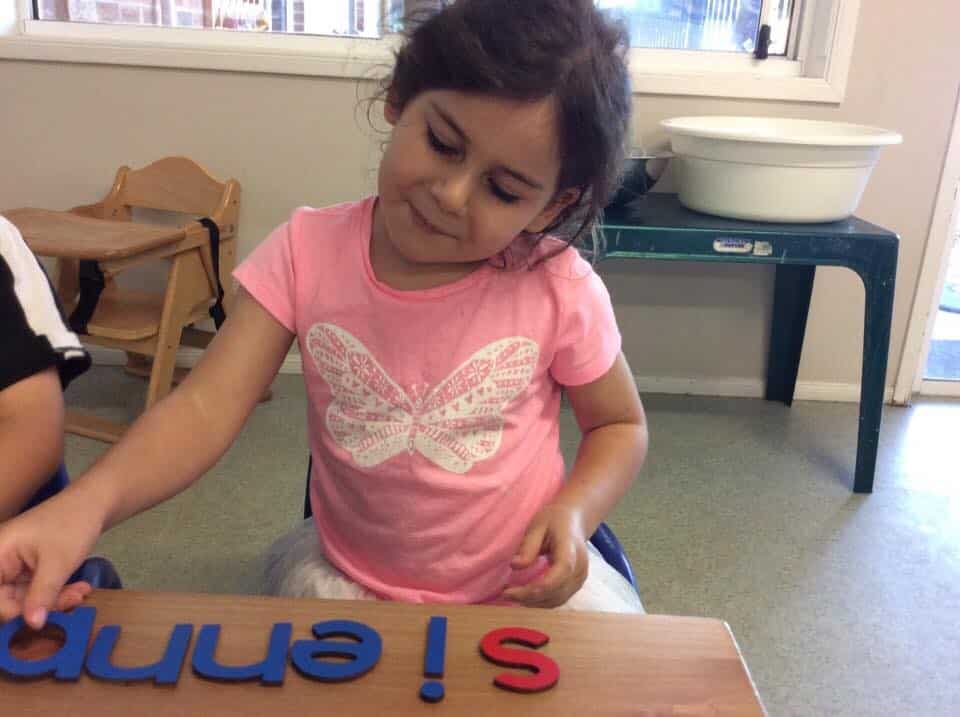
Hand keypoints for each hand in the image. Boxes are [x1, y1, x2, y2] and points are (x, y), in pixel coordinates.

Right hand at [0, 498, 101, 628]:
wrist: (92, 504)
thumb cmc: (71, 524)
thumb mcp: (58, 562)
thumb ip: (42, 595)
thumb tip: (31, 625)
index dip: (10, 610)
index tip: (39, 614)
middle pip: (7, 600)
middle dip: (40, 606)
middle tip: (73, 599)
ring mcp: (12, 568)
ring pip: (25, 600)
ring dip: (54, 600)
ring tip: (81, 591)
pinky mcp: (27, 571)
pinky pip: (35, 592)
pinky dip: (56, 594)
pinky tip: (79, 589)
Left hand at [501, 502, 588, 607]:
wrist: (575, 520)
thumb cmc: (555, 520)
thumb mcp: (538, 525)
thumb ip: (528, 546)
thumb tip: (515, 566)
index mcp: (571, 550)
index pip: (557, 576)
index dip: (534, 588)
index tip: (509, 591)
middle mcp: (579, 568)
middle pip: (555, 592)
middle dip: (528, 597)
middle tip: (505, 593)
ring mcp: (580, 578)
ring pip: (557, 600)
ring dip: (534, 603)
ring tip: (512, 596)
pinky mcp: (576, 585)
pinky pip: (559, 599)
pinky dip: (541, 602)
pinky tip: (526, 597)